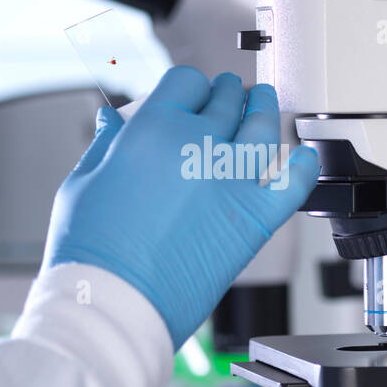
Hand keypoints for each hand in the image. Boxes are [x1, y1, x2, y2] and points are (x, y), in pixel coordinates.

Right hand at [44, 66, 318, 348]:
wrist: (114, 304)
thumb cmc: (91, 253)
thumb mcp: (83, 182)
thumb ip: (105, 145)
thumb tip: (112, 121)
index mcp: (153, 128)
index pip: (186, 82)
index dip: (189, 87)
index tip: (191, 95)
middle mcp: (198, 146)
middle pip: (227, 99)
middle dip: (228, 94)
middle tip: (229, 97)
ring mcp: (232, 181)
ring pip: (264, 127)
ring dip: (265, 109)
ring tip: (263, 105)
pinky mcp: (255, 219)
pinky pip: (294, 181)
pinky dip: (303, 165)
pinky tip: (302, 157)